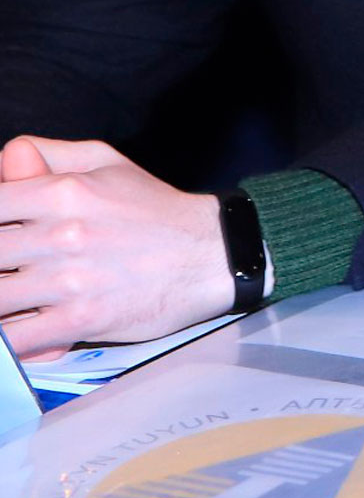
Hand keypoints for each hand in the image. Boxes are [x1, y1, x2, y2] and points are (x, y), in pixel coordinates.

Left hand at [0, 137, 231, 355]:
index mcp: (64, 191)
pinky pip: (16, 340)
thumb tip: (3, 162)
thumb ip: (49, 154)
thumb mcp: (108, 162)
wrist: (209, 253)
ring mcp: (69, 280)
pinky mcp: (80, 321)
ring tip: (14, 297)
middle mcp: (62, 234)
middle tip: (11, 268)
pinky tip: (15, 330)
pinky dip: (6, 342)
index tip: (4, 236)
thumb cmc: (155, 209)